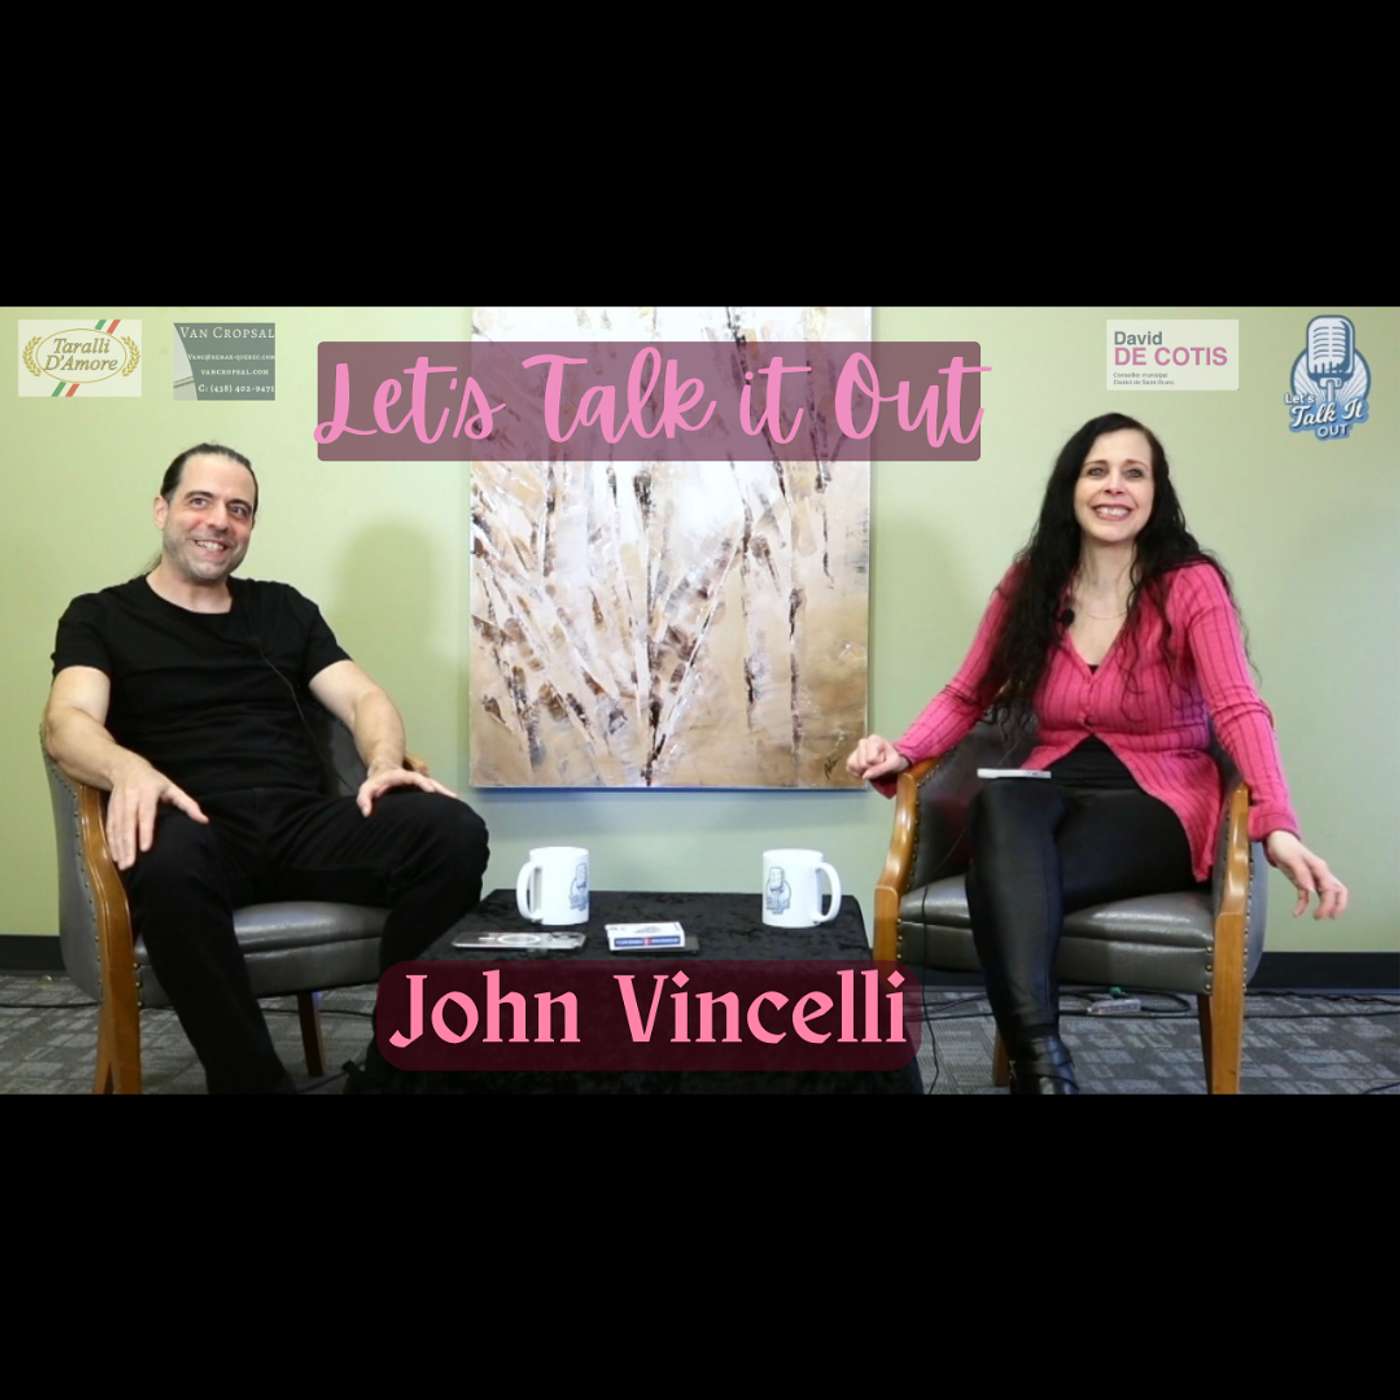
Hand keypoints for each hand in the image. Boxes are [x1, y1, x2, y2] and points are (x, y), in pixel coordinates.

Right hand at [104, 755, 207, 870]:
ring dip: (119, 847)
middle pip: (128, 824)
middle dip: (128, 845)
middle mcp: (130, 798)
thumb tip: (204, 820)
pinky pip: (110, 828)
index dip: (145, 831)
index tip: (145, 848)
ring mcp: (118, 805)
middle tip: (130, 864)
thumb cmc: (154, 781)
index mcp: (147, 792)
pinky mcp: (111, 810)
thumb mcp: (172, 788)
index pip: (145, 814)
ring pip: (117, 828)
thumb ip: (188, 804)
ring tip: (124, 865)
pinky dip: (112, 842)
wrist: (125, 768)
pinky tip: (115, 856)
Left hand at [357, 762, 458, 816]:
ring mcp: (419, 783)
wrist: (383, 772)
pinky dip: (442, 797)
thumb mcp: (366, 789)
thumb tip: (367, 813)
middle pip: (430, 781)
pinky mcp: (422, 790)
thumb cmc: (375, 783)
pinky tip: (452, 805)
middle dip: (440, 788)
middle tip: (452, 797)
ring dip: (444, 793)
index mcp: (401, 776)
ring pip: (435, 786)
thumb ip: (364, 799)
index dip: (422, 782)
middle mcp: (413, 778)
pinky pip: (434, 792)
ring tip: (456, 801)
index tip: (430, 789)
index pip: (413, 777)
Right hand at [846, 734, 910, 783]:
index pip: (871, 759)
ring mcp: (855, 750)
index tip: (884, 760)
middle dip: (872, 768)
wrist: (891, 762)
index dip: (879, 764)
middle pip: (862, 763)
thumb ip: (880, 769)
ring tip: (873, 767)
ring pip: (854, 765)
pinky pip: (849, 768)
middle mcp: (863, 742)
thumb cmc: (894, 760)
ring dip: (864, 771)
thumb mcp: (893, 764)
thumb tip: (864, 776)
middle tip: (879, 765)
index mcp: (874, 739)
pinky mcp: (851, 758)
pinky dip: (858, 773)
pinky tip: (866, 770)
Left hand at [1264, 831, 1348, 919]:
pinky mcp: (1303, 882)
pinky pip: (1306, 896)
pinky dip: (1303, 905)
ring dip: (1324, 906)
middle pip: (1337, 892)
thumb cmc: (1285, 847)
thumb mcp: (1292, 859)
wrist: (1276, 841)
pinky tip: (1296, 913)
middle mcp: (1320, 874)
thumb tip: (1311, 890)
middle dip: (1335, 906)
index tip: (1321, 913)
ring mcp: (1312, 878)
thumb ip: (1302, 874)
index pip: (1331, 888)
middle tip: (1327, 917)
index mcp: (1320, 868)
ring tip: (1317, 917)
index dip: (1329, 903)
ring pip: (1326, 894)